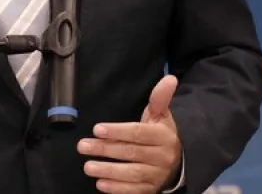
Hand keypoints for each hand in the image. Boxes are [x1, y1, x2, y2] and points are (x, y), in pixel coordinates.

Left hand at [78, 75, 181, 193]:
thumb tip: (169, 78)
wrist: (178, 161)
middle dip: (105, 149)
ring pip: (131, 173)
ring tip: (88, 167)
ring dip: (108, 170)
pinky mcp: (151, 189)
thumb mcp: (161, 115)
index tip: (97, 129)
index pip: (138, 133)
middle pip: (131, 152)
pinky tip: (101, 184)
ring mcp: (157, 175)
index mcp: (163, 136)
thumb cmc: (161, 134)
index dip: (117, 131)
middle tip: (83, 146)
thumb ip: (160, 98)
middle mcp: (162, 156)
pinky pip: (133, 190)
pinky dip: (117, 188)